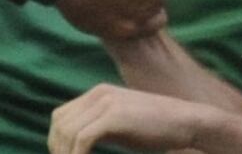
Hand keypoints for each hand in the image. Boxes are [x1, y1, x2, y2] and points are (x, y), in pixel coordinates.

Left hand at [49, 84, 207, 153]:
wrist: (185, 121)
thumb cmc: (155, 128)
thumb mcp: (120, 122)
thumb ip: (98, 125)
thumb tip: (72, 145)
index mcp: (99, 93)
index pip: (60, 116)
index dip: (56, 141)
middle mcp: (100, 93)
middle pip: (59, 124)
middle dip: (59, 149)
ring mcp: (107, 102)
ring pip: (67, 133)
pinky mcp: (114, 115)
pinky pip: (82, 139)